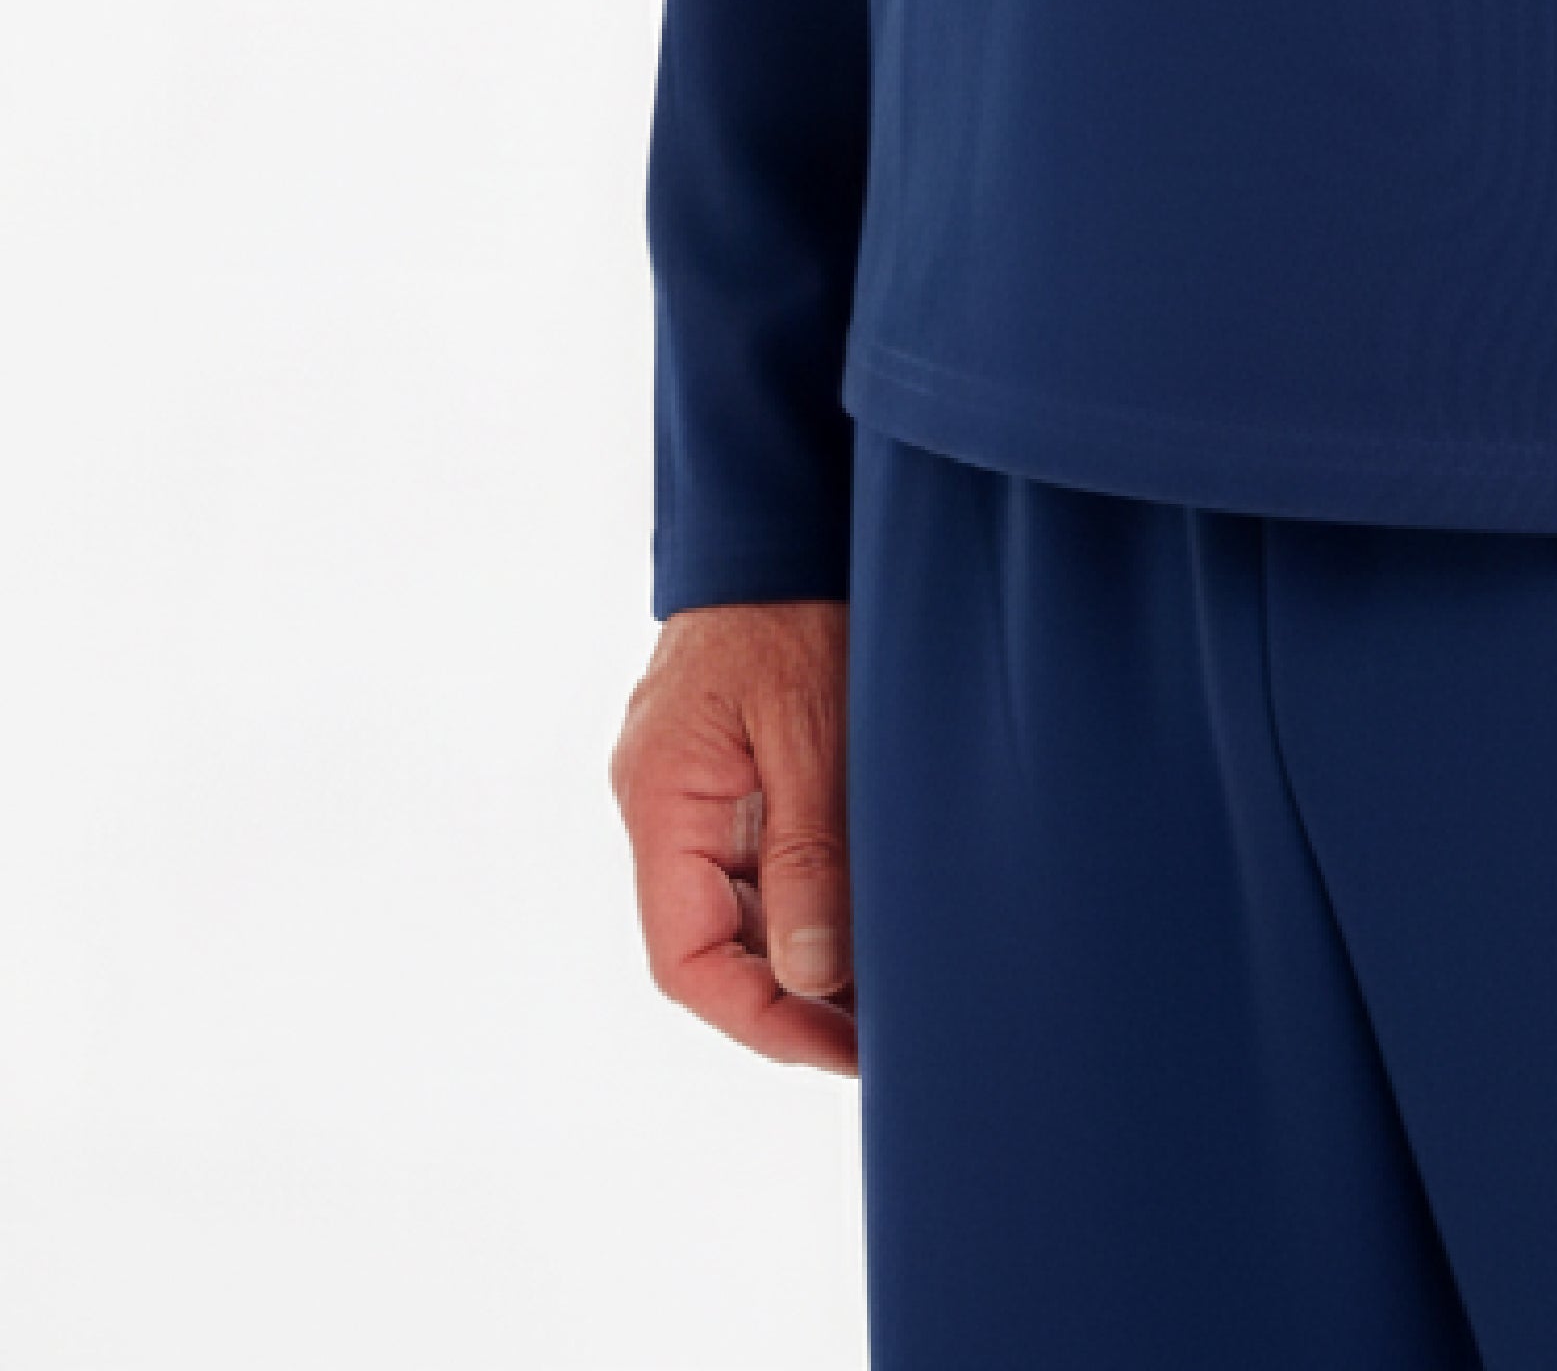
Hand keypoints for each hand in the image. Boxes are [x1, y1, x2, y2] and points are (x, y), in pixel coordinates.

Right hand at [609, 598, 859, 1075]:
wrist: (781, 508)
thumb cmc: (794, 604)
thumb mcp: (812, 727)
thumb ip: (810, 852)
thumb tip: (809, 978)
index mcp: (663, 798)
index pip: (685, 960)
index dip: (759, 1021)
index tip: (840, 1049)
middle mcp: (663, 803)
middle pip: (712, 945)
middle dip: (793, 1000)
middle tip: (885, 1035)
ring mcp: (692, 788)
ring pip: (739, 909)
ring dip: (806, 955)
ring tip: (893, 990)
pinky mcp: (727, 768)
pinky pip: (758, 862)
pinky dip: (809, 900)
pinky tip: (870, 919)